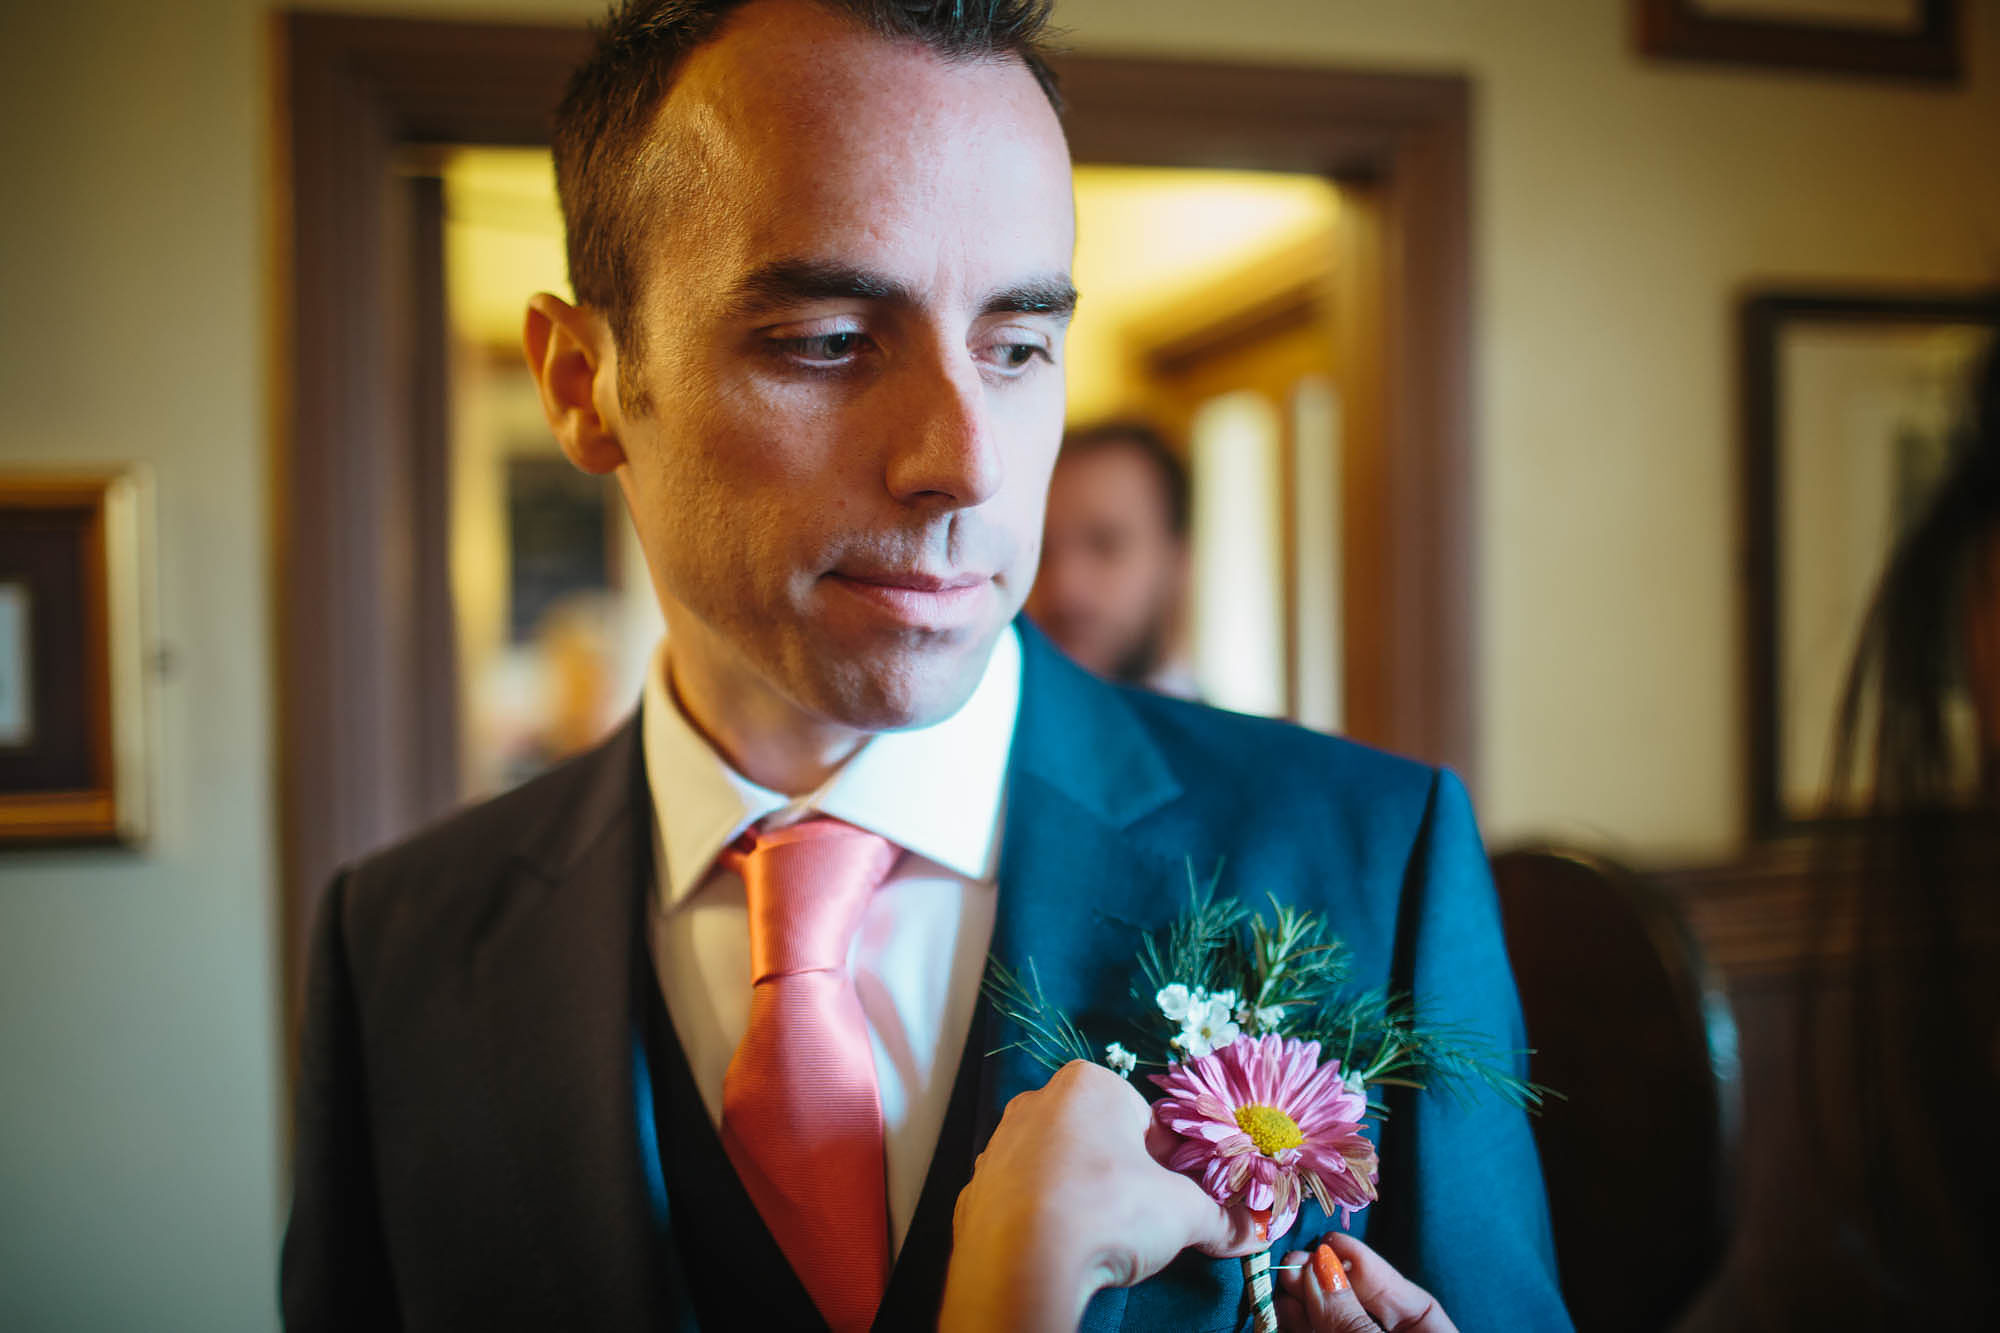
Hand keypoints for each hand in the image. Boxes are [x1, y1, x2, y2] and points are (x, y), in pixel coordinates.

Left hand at [938, 1060, 1263, 1331]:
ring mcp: (998, 1147)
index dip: (1168, 1160)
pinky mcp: (975, 1193)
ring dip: (1078, 1196)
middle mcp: (1036, 1103)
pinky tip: (1059, 1249)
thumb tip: (1254, 1231)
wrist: (1022, 1264)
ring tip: (1099, 1238)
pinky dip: (1041, 1222)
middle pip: (1097, 1139)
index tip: (1177, 1194)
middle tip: (1141, 1218)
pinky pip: (1020, 1204)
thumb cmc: (1108, 1210)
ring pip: (1055, 1169)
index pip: (1144, 1118)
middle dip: (1121, 1175)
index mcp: (1089, 1085)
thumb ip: (1221, 1218)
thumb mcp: (1183, 1213)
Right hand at [1274, 1233, 1457, 1332]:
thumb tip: (1319, 1267)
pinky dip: (1298, 1330)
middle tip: (1294, 1261)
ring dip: (1307, 1306)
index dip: (1373, 1271)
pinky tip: (1281, 1312)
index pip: (1416, 1304)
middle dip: (1330, 1286)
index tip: (1332, 1242)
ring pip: (1335, 1329)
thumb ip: (1351, 1320)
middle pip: (1367, 1312)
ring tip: (1283, 1282)